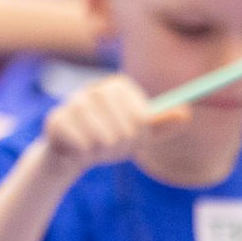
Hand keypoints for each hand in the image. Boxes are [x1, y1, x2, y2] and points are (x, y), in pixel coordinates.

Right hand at [37, 74, 186, 176]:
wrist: (68, 153)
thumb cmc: (107, 139)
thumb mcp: (138, 134)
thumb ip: (161, 124)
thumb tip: (185, 114)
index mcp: (118, 86)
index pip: (141, 118)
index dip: (139, 136)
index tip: (132, 139)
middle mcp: (95, 89)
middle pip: (124, 129)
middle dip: (120, 147)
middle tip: (110, 146)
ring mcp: (73, 102)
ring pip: (102, 139)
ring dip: (101, 152)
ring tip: (93, 148)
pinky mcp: (56, 119)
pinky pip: (81, 145)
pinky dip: (82, 154)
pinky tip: (76, 149)